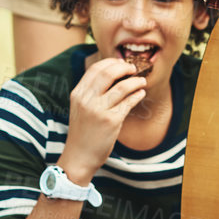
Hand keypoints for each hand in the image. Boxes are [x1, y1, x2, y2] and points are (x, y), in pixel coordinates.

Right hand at [56, 56, 147, 183]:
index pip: (95, 69)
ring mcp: (98, 110)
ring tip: (141, 81)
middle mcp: (86, 100)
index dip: (111, 62)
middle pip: (108, 73)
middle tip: (133, 68)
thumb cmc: (82, 132)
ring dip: (135, 81)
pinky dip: (137, 95)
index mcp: (78, 94)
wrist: (79, 156)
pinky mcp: (111, 121)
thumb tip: (111, 75)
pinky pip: (128, 103)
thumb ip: (90, 92)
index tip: (121, 63)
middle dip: (124, 68)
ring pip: (122, 87)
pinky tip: (140, 94)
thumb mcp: (79, 108)